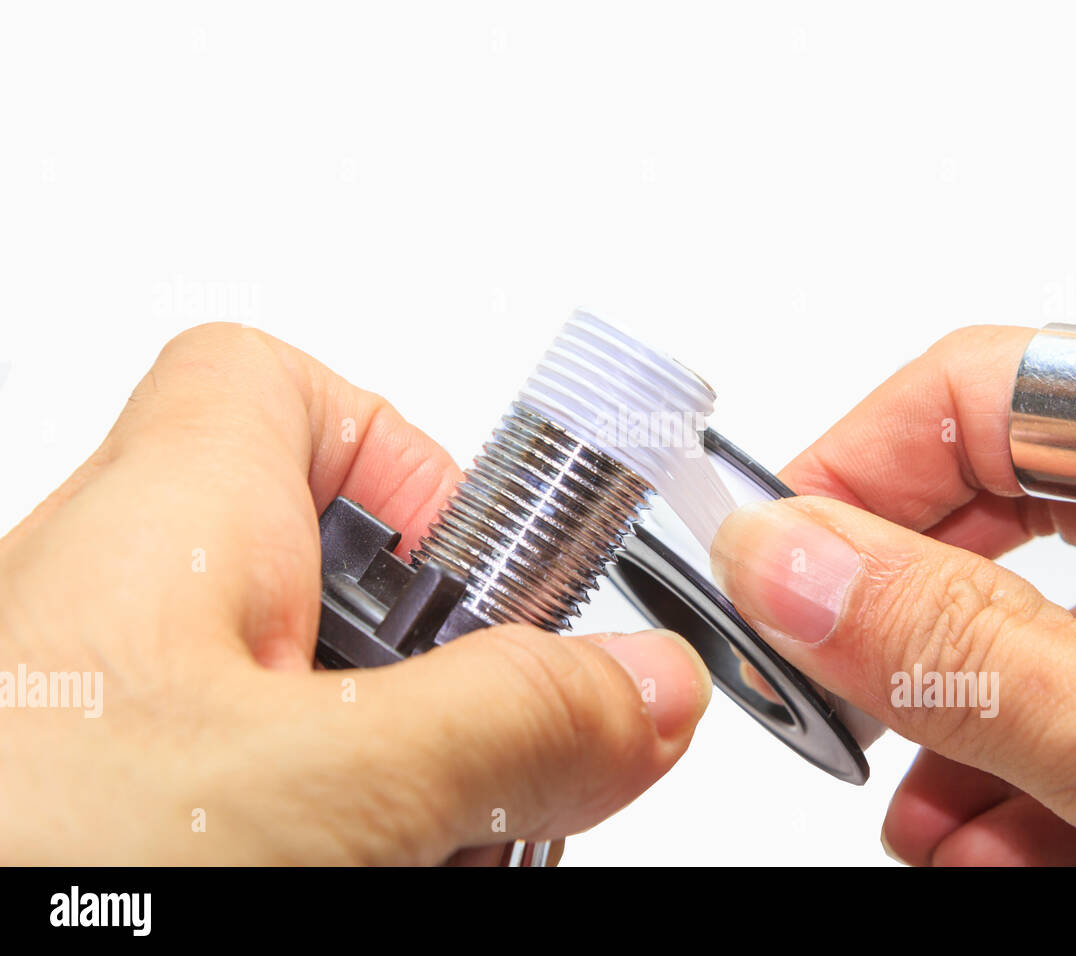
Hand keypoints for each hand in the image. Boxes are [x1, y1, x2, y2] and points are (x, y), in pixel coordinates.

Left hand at [0, 323, 710, 863]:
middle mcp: (125, 609)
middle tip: (499, 762)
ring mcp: (112, 726)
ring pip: (306, 706)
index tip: (483, 562)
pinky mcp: (108, 806)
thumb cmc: (26, 849)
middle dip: (439, 666)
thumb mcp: (325, 792)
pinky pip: (259, 789)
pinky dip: (340, 831)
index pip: (277, 385)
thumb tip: (653, 688)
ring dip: (405, 777)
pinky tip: (369, 868)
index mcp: (168, 526)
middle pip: (327, 569)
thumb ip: (512, 724)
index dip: (397, 446)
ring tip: (440, 851)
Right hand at [710, 326, 1075, 864]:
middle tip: (828, 692)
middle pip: (1005, 516)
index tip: (768, 567)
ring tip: (932, 826)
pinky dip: (1044, 777)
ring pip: (1054, 634)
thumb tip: (783, 560)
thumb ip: (953, 648)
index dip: (853, 468)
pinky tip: (1005, 845)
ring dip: (963, 734)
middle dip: (904, 629)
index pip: (985, 389)